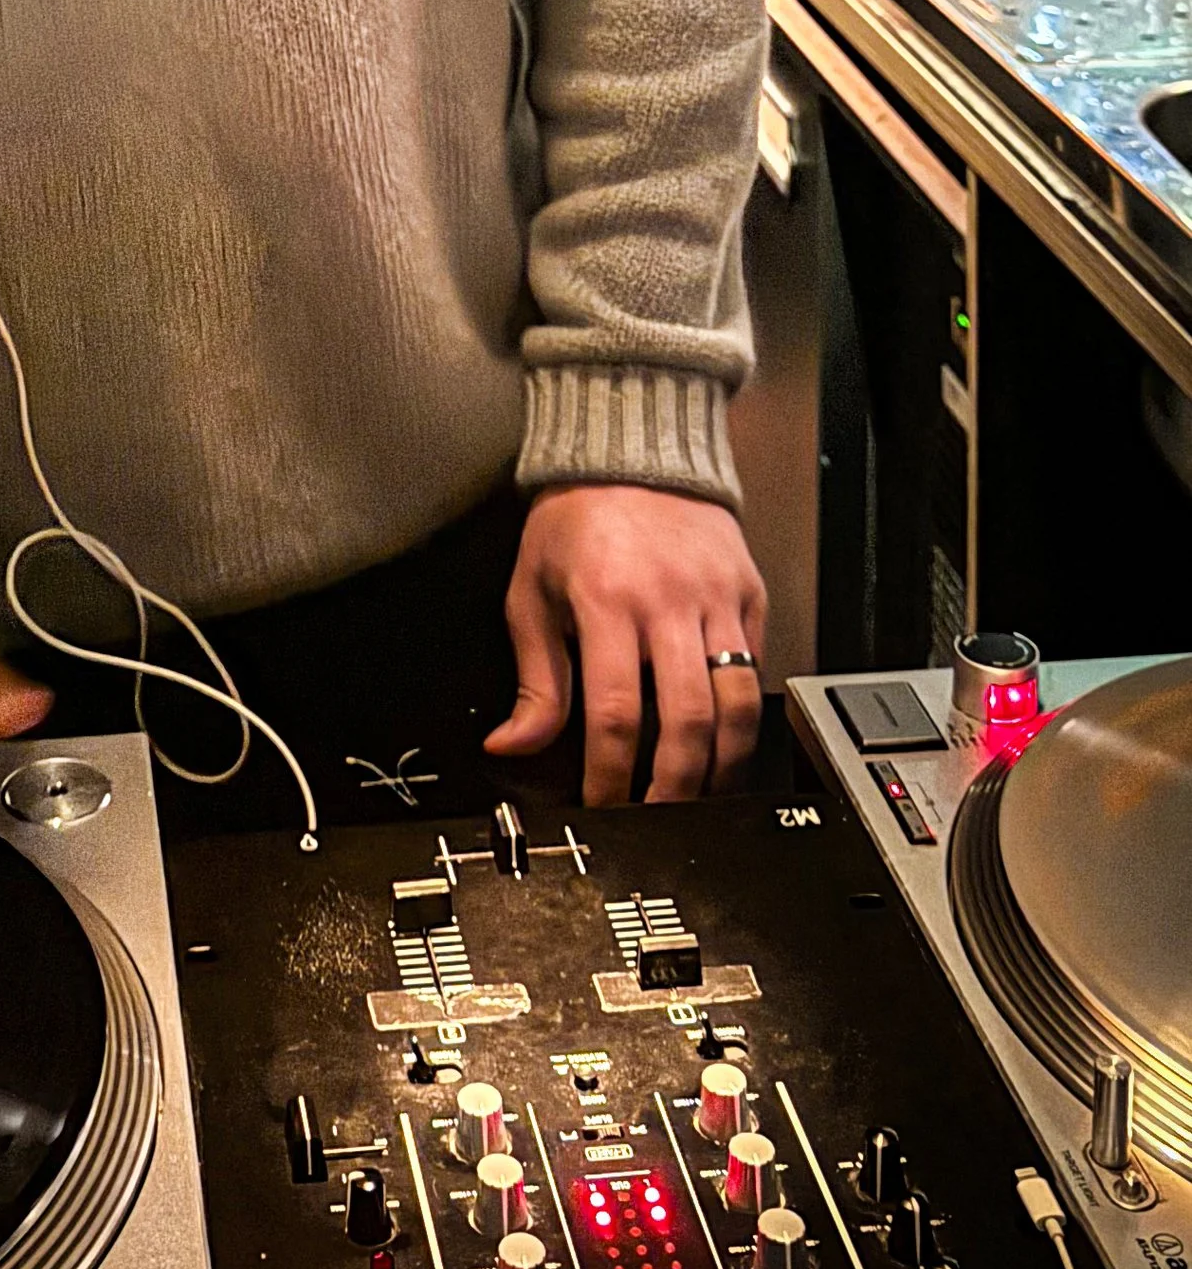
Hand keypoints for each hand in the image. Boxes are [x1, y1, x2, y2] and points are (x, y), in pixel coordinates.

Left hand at [483, 486, 768, 805]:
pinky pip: (757, 667)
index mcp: (605, 601)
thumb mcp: (531, 592)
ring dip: (723, 763)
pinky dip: (746, 713)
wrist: (631, 452)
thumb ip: (533, 678)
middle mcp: (667, 601)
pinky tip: (727, 739)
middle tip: (660, 816)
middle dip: (675, 786)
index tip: (603, 804)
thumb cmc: (575, 519)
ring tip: (702, 793)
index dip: (612, 774)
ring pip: (737, 702)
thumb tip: (511, 744)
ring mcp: (716, 597)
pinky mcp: (749, 592)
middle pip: (688, 720)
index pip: (616, 712)